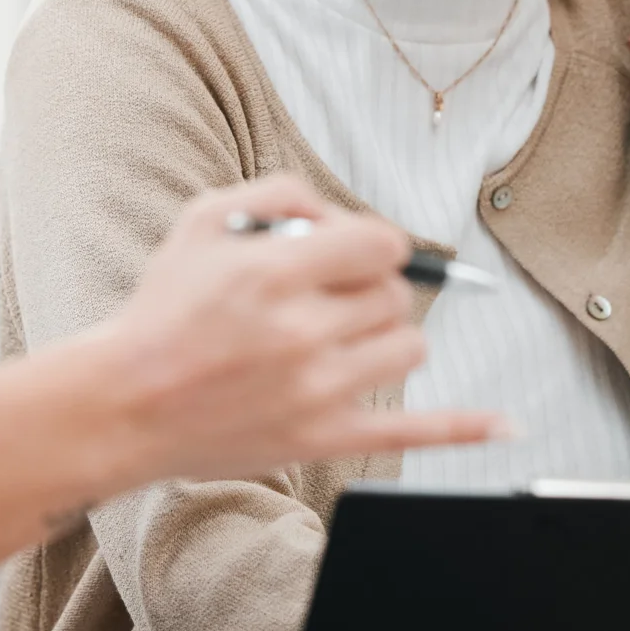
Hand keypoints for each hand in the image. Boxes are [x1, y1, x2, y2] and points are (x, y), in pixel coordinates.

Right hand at [101, 177, 503, 479]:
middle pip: (396, 295)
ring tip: (338, 338)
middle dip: (368, 287)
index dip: (371, 240)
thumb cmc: (162, 310)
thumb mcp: (204, 219)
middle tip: (323, 296)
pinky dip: (465, 428)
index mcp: (276, 273)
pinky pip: (412, 432)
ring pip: (408, 348)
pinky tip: (507, 425)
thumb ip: (279, 193)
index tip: (347, 250)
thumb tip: (338, 210)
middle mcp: (303, 333)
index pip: (381, 242)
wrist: (121, 403)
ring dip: (384, 335)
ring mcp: (318, 391)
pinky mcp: (322, 438)